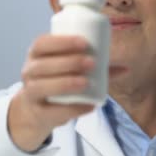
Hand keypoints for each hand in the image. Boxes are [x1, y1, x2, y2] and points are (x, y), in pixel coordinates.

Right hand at [7, 35, 95, 151]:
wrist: (36, 109)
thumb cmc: (57, 81)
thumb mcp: (70, 70)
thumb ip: (97, 68)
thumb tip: (126, 68)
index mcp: (36, 55)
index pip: (42, 43)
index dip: (61, 42)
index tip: (84, 42)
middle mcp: (29, 72)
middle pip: (43, 65)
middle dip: (68, 62)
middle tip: (91, 62)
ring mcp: (30, 93)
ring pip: (41, 87)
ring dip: (65, 83)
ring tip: (86, 82)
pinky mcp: (38, 113)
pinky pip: (52, 111)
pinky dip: (72, 109)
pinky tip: (88, 105)